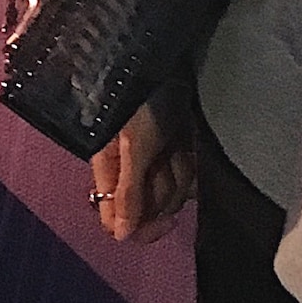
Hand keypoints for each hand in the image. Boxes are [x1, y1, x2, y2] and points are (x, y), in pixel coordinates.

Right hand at [90, 99, 195, 241]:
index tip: (166, 221)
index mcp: (110, 174)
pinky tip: (188, 141)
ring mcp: (154, 162)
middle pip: (153, 208)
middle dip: (165, 185)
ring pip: (175, 191)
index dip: (143, 227)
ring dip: (180, 169)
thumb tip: (120, 236)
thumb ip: (127, 193)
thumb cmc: (141, 103)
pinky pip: (189, 174)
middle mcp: (130, 173)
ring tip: (176, 141)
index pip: (119, 222)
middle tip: (165, 155)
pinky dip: (192, 161)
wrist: (163, 66)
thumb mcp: (132, 147)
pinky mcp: (174, 150)